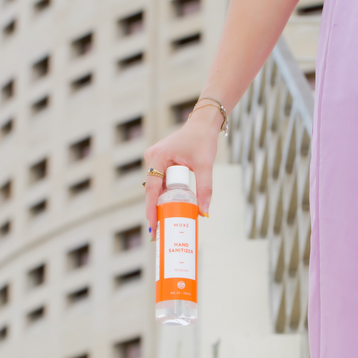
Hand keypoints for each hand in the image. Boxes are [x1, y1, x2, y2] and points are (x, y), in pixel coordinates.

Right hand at [144, 106, 221, 240]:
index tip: (152, 225)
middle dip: (156, 210)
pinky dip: (166, 195)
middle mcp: (152, 159)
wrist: (203, 125)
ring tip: (164, 224)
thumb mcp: (205, 166)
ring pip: (156, 188)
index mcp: (158, 157)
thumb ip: (205, 189)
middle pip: (152, 191)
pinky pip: (161, 183)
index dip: (151, 209)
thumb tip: (204, 212)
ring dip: (161, 204)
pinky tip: (170, 208)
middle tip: (159, 232)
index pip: (152, 189)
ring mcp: (155, 161)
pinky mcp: (160, 163)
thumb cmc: (203, 140)